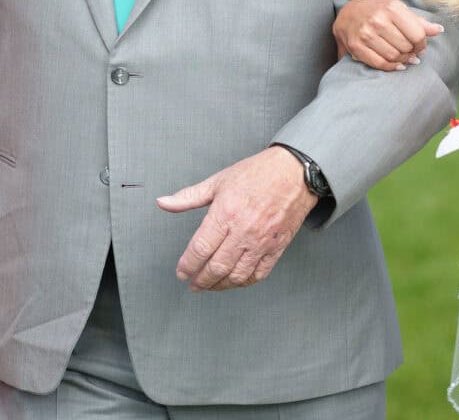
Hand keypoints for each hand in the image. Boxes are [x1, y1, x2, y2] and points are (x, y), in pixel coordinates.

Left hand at [157, 147, 318, 290]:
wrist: (295, 172)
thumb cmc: (258, 173)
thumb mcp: (219, 181)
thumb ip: (189, 197)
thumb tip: (164, 203)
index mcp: (226, 213)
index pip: (200, 249)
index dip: (187, 265)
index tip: (181, 272)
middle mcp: (243, 230)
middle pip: (216, 267)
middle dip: (200, 280)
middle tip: (193, 284)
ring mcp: (262, 241)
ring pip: (236, 276)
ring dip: (220, 285)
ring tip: (211, 285)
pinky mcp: (277, 247)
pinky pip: (259, 274)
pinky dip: (244, 282)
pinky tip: (235, 280)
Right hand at [333, 0, 442, 70]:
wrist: (348, 14)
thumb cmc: (378, 11)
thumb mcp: (398, 10)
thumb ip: (419, 21)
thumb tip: (440, 30)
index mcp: (392, 8)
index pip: (417, 34)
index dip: (422, 44)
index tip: (420, 46)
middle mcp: (378, 20)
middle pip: (406, 47)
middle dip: (412, 53)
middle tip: (412, 53)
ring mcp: (366, 34)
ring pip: (394, 57)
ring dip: (403, 61)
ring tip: (404, 58)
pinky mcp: (357, 46)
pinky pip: (380, 64)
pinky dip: (392, 67)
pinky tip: (397, 65)